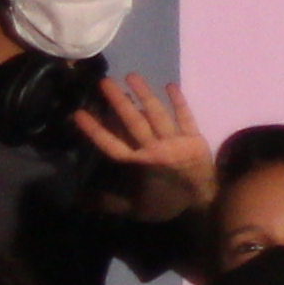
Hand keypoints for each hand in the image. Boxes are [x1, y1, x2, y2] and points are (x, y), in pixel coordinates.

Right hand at [73, 71, 211, 191]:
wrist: (204, 203)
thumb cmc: (167, 204)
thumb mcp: (135, 209)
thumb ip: (109, 202)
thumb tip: (79, 199)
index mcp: (137, 164)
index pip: (111, 145)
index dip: (95, 130)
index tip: (80, 113)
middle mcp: (153, 150)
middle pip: (133, 122)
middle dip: (119, 101)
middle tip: (105, 81)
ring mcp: (174, 142)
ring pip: (157, 114)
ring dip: (144, 94)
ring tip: (132, 75)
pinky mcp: (193, 138)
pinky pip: (185, 116)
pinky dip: (179, 101)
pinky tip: (170, 85)